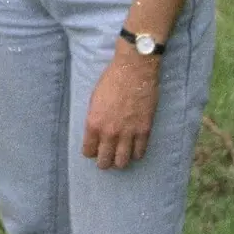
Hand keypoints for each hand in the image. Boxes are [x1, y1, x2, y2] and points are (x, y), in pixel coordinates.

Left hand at [82, 44, 160, 169]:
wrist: (134, 71)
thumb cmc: (111, 80)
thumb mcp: (94, 100)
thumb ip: (95, 119)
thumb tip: (96, 133)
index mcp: (94, 124)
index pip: (88, 151)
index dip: (90, 152)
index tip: (94, 150)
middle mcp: (109, 132)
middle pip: (105, 160)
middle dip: (104, 162)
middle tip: (106, 160)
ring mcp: (128, 133)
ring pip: (122, 161)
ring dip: (120, 162)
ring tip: (120, 158)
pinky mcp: (144, 130)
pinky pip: (140, 152)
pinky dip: (136, 154)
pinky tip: (134, 151)